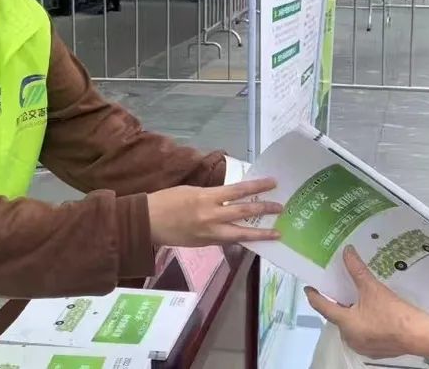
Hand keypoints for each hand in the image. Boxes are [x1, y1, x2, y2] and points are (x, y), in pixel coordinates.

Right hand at [147, 178, 281, 246]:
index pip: (239, 190)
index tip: (273, 183)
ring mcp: (209, 233)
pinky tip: (252, 238)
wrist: (147, 222)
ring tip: (276, 233)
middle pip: (244, 212)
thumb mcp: (190, 191)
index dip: (258, 186)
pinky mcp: (206, 244)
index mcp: (207, 197)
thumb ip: (211, 195)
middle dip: (265, 209)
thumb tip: (228, 198)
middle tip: (281, 208)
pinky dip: (241, 239)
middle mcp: (211, 215)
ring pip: (241, 233)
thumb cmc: (166, 201)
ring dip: (260, 233)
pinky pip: (228, 241)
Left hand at [306, 246, 428, 359]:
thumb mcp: (372, 288)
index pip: (323, 307)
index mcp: (345, 323)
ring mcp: (362, 346)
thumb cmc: (393, 313)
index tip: (308, 288)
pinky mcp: (374, 350)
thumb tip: (347, 252)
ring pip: (350, 326)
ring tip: (357, 299)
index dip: (314, 296)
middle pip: (337, 317)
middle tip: (338, 289)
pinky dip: (363, 324)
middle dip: (337, 304)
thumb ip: (357, 270)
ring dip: (351, 314)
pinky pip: (362, 334)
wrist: (417, 335)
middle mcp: (349, 337)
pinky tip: (372, 314)